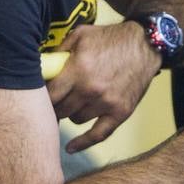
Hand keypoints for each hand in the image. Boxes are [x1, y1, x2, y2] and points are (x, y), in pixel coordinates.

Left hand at [49, 22, 160, 152]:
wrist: (145, 44)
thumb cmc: (110, 38)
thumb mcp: (80, 35)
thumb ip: (59, 52)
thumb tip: (41, 67)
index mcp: (79, 69)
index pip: (49, 95)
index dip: (40, 97)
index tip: (38, 96)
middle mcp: (91, 89)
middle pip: (60, 110)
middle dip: (54, 105)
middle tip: (53, 101)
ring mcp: (107, 103)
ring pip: (75, 119)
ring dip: (72, 113)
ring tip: (74, 103)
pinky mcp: (121, 112)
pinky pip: (98, 135)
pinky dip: (83, 143)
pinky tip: (71, 148)